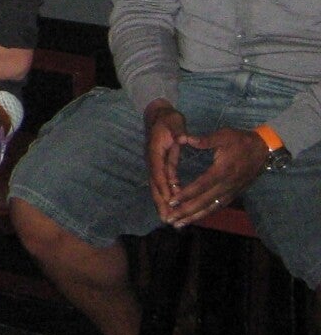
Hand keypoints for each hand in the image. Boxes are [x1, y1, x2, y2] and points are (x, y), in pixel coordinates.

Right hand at [144, 105, 187, 220]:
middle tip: (166, 219)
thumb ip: (178, 130)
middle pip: (155, 184)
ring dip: (162, 203)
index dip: (163, 186)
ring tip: (168, 219)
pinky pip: (163, 184)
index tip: (169, 200)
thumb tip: (181, 138)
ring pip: (158, 187)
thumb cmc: (168, 119)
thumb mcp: (174, 121)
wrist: (158, 115)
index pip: (158, 171)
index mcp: (155, 150)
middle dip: (160, 202)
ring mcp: (155, 164)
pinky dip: (166, 196)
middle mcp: (153, 160)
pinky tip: (172, 206)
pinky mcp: (160, 166)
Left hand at [167, 126, 268, 227]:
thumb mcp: (223, 136)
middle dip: (186, 211)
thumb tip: (184, 138)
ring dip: (194, 217)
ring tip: (178, 224)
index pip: (201, 185)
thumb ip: (204, 140)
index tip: (172, 201)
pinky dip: (205, 213)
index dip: (186, 194)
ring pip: (211, 207)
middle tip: (170, 219)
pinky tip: (194, 218)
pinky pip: (218, 206)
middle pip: (204, 202)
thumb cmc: (241, 141)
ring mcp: (231, 191)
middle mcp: (227, 185)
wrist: (263, 150)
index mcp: (222, 170)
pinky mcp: (234, 193)